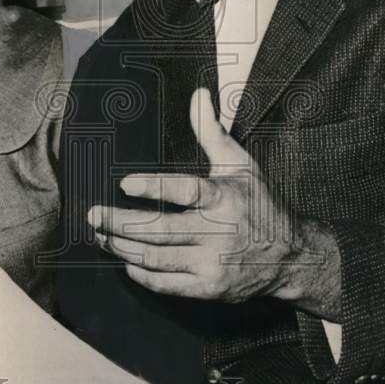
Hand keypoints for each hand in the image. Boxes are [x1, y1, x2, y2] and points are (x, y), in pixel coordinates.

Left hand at [88, 88, 340, 318]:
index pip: (186, 191)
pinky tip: (125, 261)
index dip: (154, 187)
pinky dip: (141, 274)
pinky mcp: (208, 288)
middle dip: (119, 224)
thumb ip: (212, 132)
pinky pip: (166, 284)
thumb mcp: (240, 164)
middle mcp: (218, 232)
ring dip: (122, 247)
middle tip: (92, 215)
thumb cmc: (260, 205)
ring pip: (156, 258)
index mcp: (224, 198)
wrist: (291, 257)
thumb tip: (198, 95)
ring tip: (99, 235)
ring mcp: (212, 264)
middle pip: (159, 230)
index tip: (125, 183)